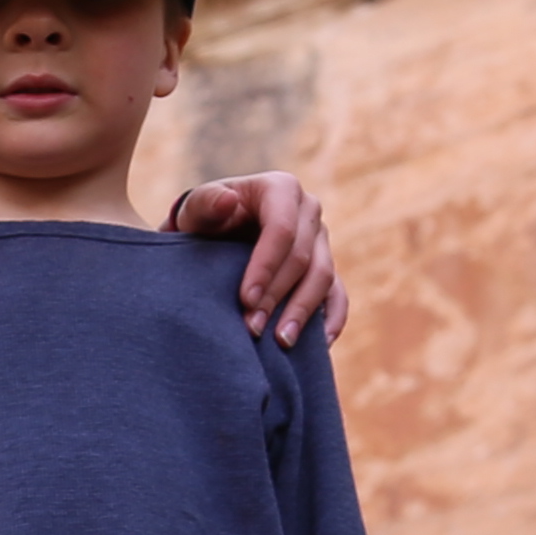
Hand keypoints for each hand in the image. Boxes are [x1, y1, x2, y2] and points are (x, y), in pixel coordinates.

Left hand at [174, 169, 346, 343]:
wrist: (215, 236)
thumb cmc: (204, 219)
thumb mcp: (197, 207)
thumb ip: (206, 203)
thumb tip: (227, 201)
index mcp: (281, 189)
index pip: (282, 229)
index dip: (267, 266)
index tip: (245, 299)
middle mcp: (309, 211)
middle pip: (303, 258)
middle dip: (277, 296)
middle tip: (252, 327)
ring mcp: (321, 241)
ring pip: (324, 278)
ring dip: (302, 312)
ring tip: (281, 342)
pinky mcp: (327, 268)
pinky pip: (338, 295)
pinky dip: (332, 320)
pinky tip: (320, 345)